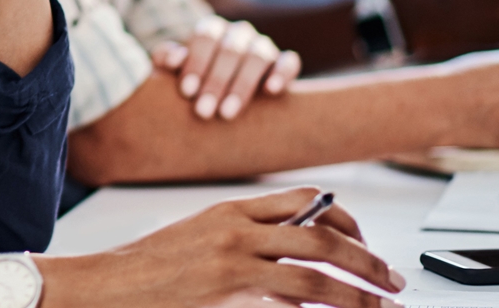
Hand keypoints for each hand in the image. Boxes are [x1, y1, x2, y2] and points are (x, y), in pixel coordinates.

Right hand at [42, 188, 403, 307]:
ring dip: (357, 293)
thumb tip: (301, 259)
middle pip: (321, 236)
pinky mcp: (227, 295)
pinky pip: (288, 302)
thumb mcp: (200, 237)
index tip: (366, 242)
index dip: (346, 221)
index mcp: (231, 210)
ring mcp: (232, 264)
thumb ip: (247, 239)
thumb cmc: (148, 268)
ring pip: (314, 274)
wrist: (105, 286)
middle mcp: (236, 231)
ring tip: (380, 306)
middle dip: (367, 260)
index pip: (306, 201)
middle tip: (393, 281)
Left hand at [153, 17, 300, 120]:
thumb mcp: (174, 70)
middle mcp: (239, 32)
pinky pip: (289, 62)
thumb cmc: (193, 81)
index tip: (186, 92)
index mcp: (212, 28)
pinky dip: (282, 73)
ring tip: (227, 113)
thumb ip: (167, 60)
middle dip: (215, 82)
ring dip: (242, 85)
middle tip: (203, 112)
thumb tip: (175, 58)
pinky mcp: (284, 62)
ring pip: (258, 56)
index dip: (195, 63)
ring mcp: (263, 45)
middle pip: (230, 50)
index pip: (205, 37)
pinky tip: (271, 91)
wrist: (222, 95)